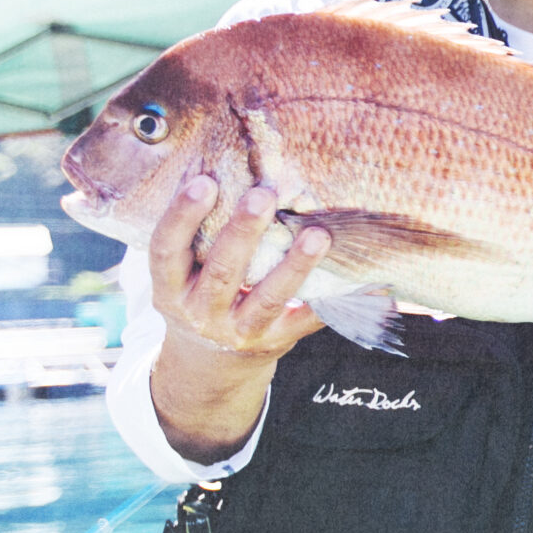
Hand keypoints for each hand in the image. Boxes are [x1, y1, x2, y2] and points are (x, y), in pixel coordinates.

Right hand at [149, 175, 326, 362]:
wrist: (211, 366)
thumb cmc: (200, 298)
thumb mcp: (182, 275)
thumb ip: (195, 235)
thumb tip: (212, 166)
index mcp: (170, 288)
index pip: (165, 250)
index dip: (181, 217)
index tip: (204, 181)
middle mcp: (200, 312)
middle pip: (221, 271)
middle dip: (242, 232)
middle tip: (263, 194)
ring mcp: (239, 330)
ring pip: (268, 297)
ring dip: (295, 265)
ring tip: (318, 234)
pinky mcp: (275, 341)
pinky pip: (308, 320)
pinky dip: (337, 302)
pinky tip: (366, 284)